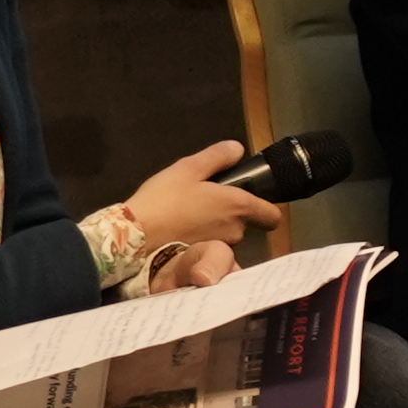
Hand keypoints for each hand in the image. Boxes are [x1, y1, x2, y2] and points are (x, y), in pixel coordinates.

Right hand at [111, 140, 282, 266]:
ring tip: (190, 211)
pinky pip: (211, 245)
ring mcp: (220, 247)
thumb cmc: (164, 199)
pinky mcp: (202, 258)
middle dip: (231, 212)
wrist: (135, 235)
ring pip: (227, 234)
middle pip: (246, 222)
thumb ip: (217, 157)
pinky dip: (203, 237)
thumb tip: (238, 149)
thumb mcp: (188, 168)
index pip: (272, 217)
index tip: (251, 199)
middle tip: (206, 198)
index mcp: (238, 207)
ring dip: (216, 224)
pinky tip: (182, 228)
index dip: (266, 208)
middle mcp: (236, 231)